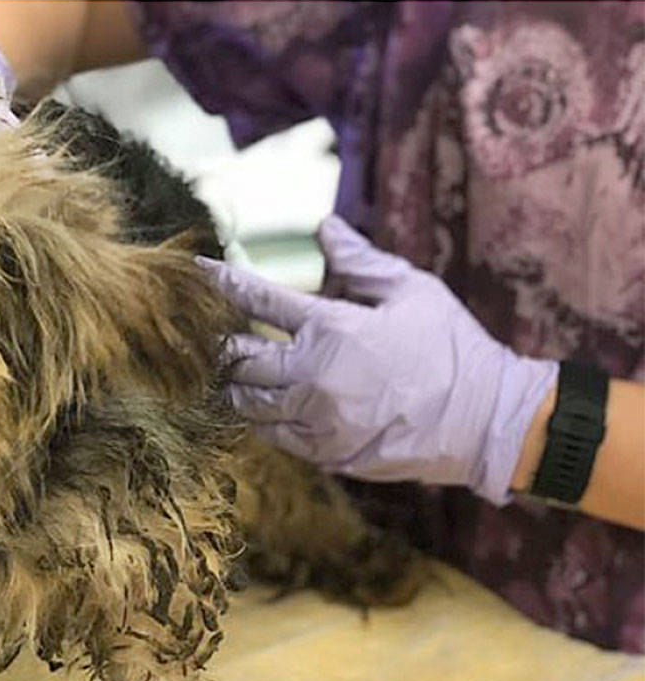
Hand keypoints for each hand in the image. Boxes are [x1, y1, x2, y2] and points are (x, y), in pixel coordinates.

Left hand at [202, 216, 556, 505]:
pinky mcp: (324, 452)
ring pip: (248, 404)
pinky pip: (273, 436)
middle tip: (216, 335)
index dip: (223, 283)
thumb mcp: (412, 291)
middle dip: (223, 344)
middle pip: (240, 359)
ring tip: (235, 374)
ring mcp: (315, 420)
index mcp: (331, 328)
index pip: (259, 300)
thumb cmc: (452, 347)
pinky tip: (266, 408)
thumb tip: (325, 227)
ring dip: (237, 386)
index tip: (198, 270)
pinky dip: (263, 419)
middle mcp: (313, 376)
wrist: (484, 420)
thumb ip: (360, 261)